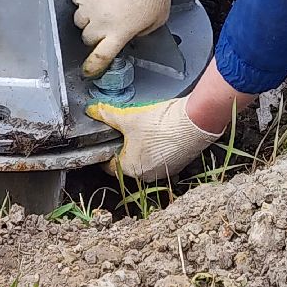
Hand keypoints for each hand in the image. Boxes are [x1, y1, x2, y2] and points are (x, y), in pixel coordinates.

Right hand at [72, 0, 174, 75]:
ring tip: (100, 8)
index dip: (92, 67)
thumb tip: (131, 33)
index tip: (88, 70)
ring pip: (79, 20)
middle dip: (95, 36)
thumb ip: (141, 31)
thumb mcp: (157, 18)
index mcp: (119, 33)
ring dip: (88, 18)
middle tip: (105, 26)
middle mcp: (101, 21)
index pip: (100, 57)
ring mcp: (90, 3)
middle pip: (87, 38)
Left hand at [86, 97, 220, 180]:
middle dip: (125, 147)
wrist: (194, 123)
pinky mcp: (177, 164)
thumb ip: (107, 115)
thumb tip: (92, 110)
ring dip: (143, 148)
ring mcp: (163, 171)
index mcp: (130, 168)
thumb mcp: (129, 117)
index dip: (105, 151)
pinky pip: (161, 158)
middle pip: (128, 162)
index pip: (110, 165)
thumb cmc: (161, 124)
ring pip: (145, 160)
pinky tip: (160, 132)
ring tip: (144, 129)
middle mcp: (146, 175)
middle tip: (125, 130)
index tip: (105, 141)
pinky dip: (158, 148)